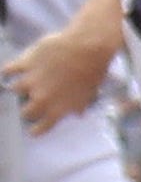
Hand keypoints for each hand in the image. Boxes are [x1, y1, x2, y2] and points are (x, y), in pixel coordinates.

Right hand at [2, 24, 116, 135]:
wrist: (86, 49)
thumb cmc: (92, 73)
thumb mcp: (89, 95)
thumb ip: (79, 106)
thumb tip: (77, 114)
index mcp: (58, 109)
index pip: (43, 127)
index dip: (37, 131)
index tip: (32, 132)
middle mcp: (41, 98)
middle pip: (26, 112)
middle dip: (27, 111)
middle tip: (29, 108)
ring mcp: (31, 81)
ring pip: (15, 90)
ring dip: (18, 89)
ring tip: (18, 88)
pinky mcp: (25, 64)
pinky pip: (9, 70)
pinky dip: (7, 71)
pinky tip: (6, 72)